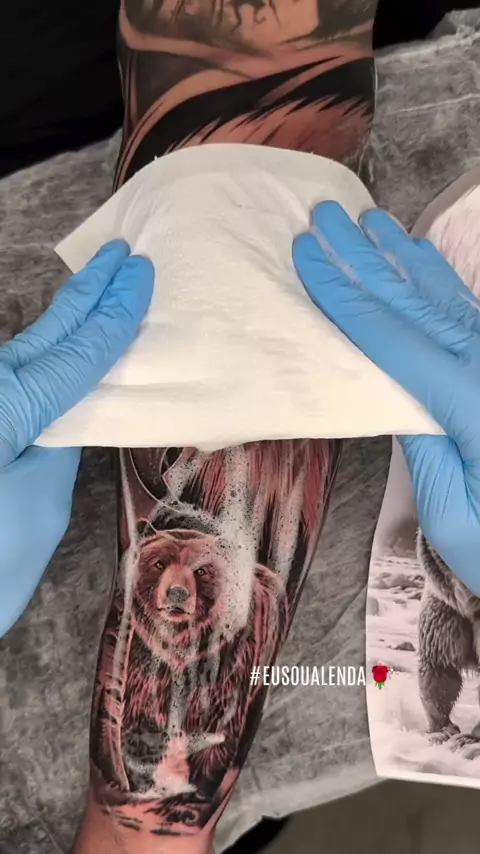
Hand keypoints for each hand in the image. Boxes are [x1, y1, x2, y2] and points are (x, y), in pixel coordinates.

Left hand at [0, 239, 153, 635]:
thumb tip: (61, 421)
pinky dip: (34, 362)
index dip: (112, 314)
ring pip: (18, 355)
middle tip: (116, 258)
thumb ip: (56, 450)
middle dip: (82, 297)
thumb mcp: (40, 509)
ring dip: (57, 325)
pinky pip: (6, 385)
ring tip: (92, 293)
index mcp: (6, 407)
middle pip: (41, 337)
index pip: (75, 352)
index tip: (137, 275)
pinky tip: (50, 354)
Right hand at [293, 201, 479, 594]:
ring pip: (445, 297)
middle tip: (327, 218)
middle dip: (366, 257)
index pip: (390, 336)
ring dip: (402, 258)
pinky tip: (420, 260)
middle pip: (414, 301)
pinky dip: (439, 280)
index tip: (307, 255)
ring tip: (369, 223)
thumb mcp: (452, 514)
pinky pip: (468, 311)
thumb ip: (423, 444)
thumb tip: (392, 390)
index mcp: (466, 401)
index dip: (344, 293)